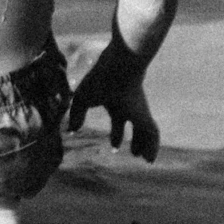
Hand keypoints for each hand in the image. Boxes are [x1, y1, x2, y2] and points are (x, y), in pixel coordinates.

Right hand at [68, 42, 159, 160]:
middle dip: (132, 138)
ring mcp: (137, 109)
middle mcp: (127, 105)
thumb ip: (76, 113)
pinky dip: (152, 146)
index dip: (116, 134)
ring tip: (144, 159)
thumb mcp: (82, 96)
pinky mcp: (144, 113)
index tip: (115, 146)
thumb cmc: (98, 77)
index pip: (117, 120)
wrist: (119, 64)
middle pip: (132, 124)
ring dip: (143, 144)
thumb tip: (71, 129)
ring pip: (144, 130)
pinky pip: (152, 133)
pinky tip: (149, 158)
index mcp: (113, 100)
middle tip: (132, 152)